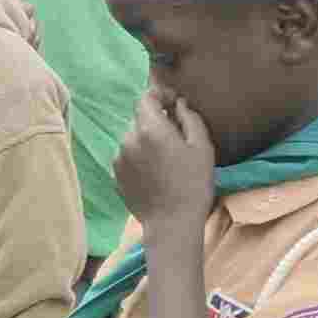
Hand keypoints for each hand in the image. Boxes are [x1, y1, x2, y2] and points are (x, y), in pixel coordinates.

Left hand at [113, 87, 219, 243]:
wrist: (172, 222)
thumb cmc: (193, 183)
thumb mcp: (202, 146)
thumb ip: (189, 118)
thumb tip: (180, 104)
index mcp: (149, 129)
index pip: (145, 98)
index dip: (159, 96)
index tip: (173, 102)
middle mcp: (128, 139)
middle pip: (139, 118)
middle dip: (156, 120)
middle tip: (176, 134)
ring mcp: (118, 158)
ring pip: (132, 137)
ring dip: (147, 139)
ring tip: (166, 157)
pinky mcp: (115, 174)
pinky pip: (127, 155)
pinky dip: (139, 156)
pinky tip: (156, 171)